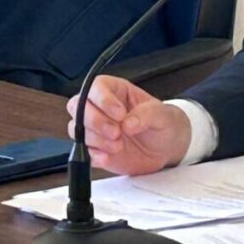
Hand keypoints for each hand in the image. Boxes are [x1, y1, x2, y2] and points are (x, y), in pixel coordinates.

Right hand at [66, 75, 191, 175]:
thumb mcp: (162, 114)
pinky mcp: (96, 149)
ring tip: (119, 145)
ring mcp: (96, 129)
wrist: (166, 148)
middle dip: (95, 121)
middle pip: (78, 107)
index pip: (96, 87)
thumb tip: (129, 122)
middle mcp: (101, 108)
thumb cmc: (163, 123)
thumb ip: (147, 114)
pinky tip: (108, 156)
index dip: (103, 99)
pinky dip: (94, 155)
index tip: (119, 113)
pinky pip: (84, 151)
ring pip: (78, 129)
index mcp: (116, 91)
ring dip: (97, 139)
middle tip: (116, 132)